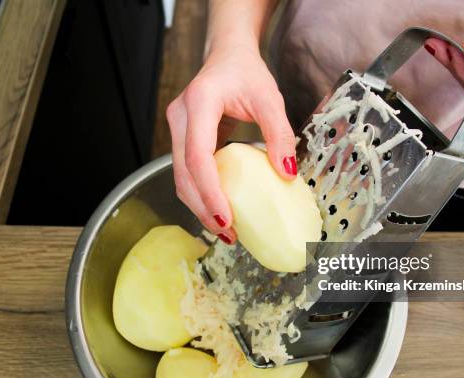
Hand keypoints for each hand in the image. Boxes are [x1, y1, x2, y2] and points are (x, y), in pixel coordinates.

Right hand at [167, 46, 296, 242]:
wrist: (227, 56)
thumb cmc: (246, 72)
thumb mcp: (270, 98)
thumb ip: (280, 133)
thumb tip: (287, 174)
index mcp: (199, 103)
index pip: (198, 156)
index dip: (210, 192)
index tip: (227, 219)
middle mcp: (180, 117)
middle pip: (182, 174)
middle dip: (203, 208)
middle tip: (228, 234)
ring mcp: (176, 128)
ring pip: (180, 177)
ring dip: (199, 206)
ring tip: (225, 229)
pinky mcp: (181, 138)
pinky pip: (186, 172)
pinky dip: (201, 193)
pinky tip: (220, 208)